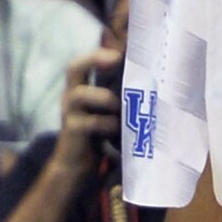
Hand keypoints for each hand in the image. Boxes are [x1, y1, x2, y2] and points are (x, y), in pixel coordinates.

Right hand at [51, 47, 123, 174]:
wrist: (76, 169)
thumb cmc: (99, 138)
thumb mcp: (105, 114)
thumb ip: (118, 99)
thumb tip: (151, 85)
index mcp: (79, 89)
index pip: (82, 63)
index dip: (98, 54)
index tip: (119, 52)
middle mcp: (71, 97)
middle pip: (73, 67)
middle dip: (94, 59)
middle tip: (116, 59)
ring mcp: (70, 114)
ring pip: (80, 94)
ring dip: (105, 97)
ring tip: (121, 105)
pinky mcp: (73, 132)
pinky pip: (90, 123)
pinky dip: (108, 124)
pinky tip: (120, 130)